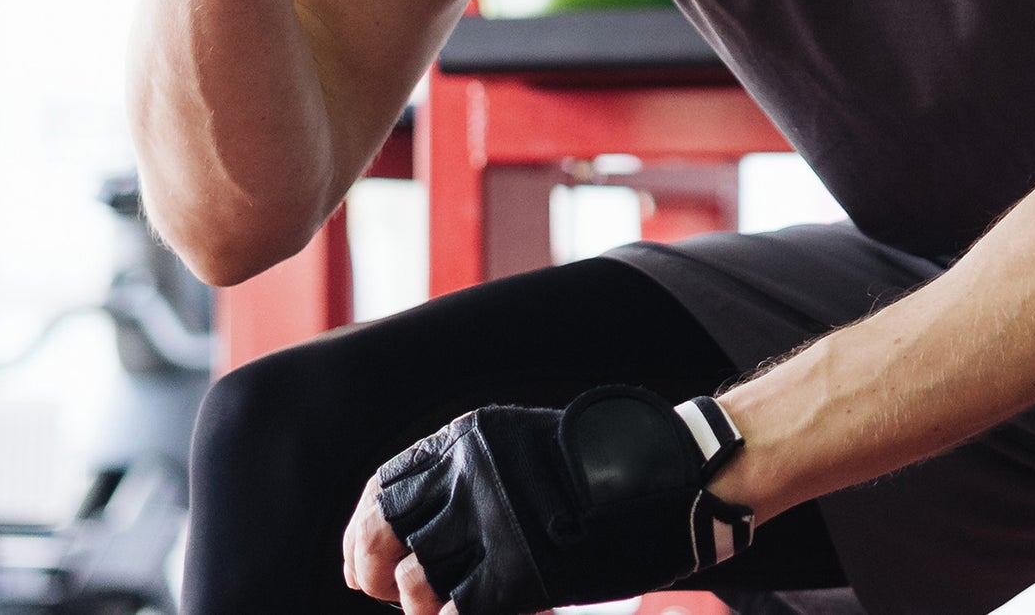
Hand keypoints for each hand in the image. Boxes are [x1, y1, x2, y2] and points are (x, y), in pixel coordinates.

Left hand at [349, 389, 750, 614]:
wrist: (672, 477)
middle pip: (385, 531)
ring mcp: (495, 522)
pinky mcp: (521, 571)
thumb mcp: (524, 450)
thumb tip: (413, 533)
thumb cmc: (601, 470)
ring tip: (443, 605)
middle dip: (373, 569)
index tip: (362, 561)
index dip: (362, 529)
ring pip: (416, 580)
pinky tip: (471, 614)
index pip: (385, 485)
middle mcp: (473, 473)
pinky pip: (460, 613)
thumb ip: (471, 479)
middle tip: (384, 590)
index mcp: (470, 438)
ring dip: (420, 603)